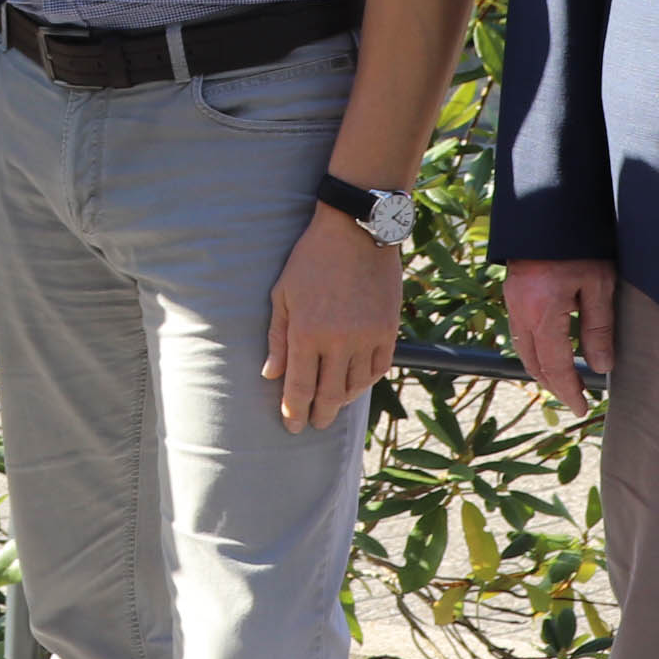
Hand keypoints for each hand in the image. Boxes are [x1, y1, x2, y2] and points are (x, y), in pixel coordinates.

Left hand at [265, 206, 401, 432]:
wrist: (355, 231)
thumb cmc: (311, 260)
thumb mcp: (283, 294)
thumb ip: (278, 338)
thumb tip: (270, 375)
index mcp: (307, 333)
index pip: (300, 388)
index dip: (295, 412)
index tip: (292, 426)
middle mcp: (338, 341)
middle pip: (330, 394)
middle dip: (320, 414)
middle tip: (314, 424)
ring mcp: (366, 337)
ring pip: (356, 386)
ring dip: (344, 399)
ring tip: (334, 403)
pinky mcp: (387, 329)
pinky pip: (378, 368)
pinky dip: (366, 380)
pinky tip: (356, 382)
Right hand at [505, 259, 621, 414]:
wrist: (551, 208)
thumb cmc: (580, 244)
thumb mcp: (599, 285)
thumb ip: (599, 328)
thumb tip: (600, 367)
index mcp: (543, 312)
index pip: (554, 365)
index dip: (568, 390)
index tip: (582, 407)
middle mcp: (521, 310)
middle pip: (532, 362)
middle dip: (553, 384)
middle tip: (574, 398)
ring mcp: (512, 300)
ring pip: (522, 348)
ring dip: (542, 368)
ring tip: (564, 378)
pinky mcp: (512, 292)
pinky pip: (519, 331)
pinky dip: (534, 348)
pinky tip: (551, 349)